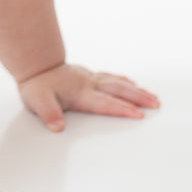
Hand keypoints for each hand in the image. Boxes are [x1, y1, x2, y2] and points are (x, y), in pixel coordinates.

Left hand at [18, 63, 158, 131]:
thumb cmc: (36, 86)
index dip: (122, 109)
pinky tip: (131, 83)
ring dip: (136, 90)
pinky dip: (123, 81)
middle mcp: (89, 84)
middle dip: (138, 98)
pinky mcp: (88, 76)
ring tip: (153, 97)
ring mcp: (89, 78)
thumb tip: (57, 127)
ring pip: (117, 83)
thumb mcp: (37, 101)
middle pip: (118, 90)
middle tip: (157, 104)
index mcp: (80, 93)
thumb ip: (48, 113)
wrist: (34, 64)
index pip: (105, 103)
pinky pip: (110, 77)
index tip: (139, 114)